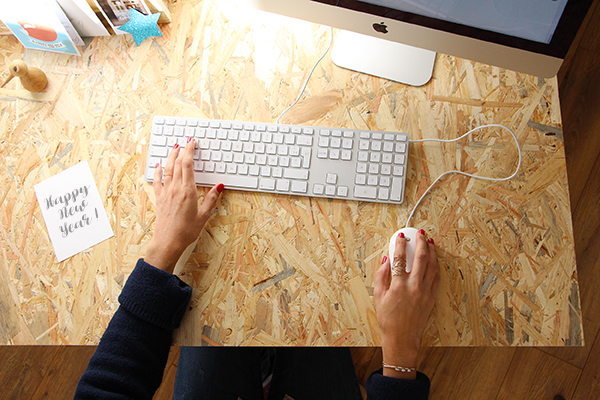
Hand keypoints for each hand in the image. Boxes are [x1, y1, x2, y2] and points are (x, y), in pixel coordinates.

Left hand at [145, 139, 223, 273]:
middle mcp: (175, 189)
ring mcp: (166, 193)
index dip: (189, 151)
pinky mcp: (160, 199)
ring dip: (170, 157)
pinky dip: (158, 171)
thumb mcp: (203, 215)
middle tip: (184, 142)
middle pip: (177, 164)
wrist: (168, 242)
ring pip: (167, 169)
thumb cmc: (186, 231)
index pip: (188, 165)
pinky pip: (158, 181)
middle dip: (181, 151)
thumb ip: (211, 199)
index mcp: (187, 191)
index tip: (192, 143)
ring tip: (173, 148)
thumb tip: (220, 186)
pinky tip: (158, 165)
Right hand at [374, 229, 439, 378]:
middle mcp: (414, 287)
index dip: (399, 245)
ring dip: (432, 252)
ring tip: (430, 242)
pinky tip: (435, 260)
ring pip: (432, 266)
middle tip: (420, 234)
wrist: (402, 338)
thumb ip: (381, 276)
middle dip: (421, 243)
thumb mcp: (378, 296)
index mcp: (399, 286)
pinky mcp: (432, 297)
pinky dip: (436, 266)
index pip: (399, 258)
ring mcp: (425, 292)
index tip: (400, 237)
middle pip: (420, 258)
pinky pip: (436, 277)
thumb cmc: (388, 320)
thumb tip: (386, 260)